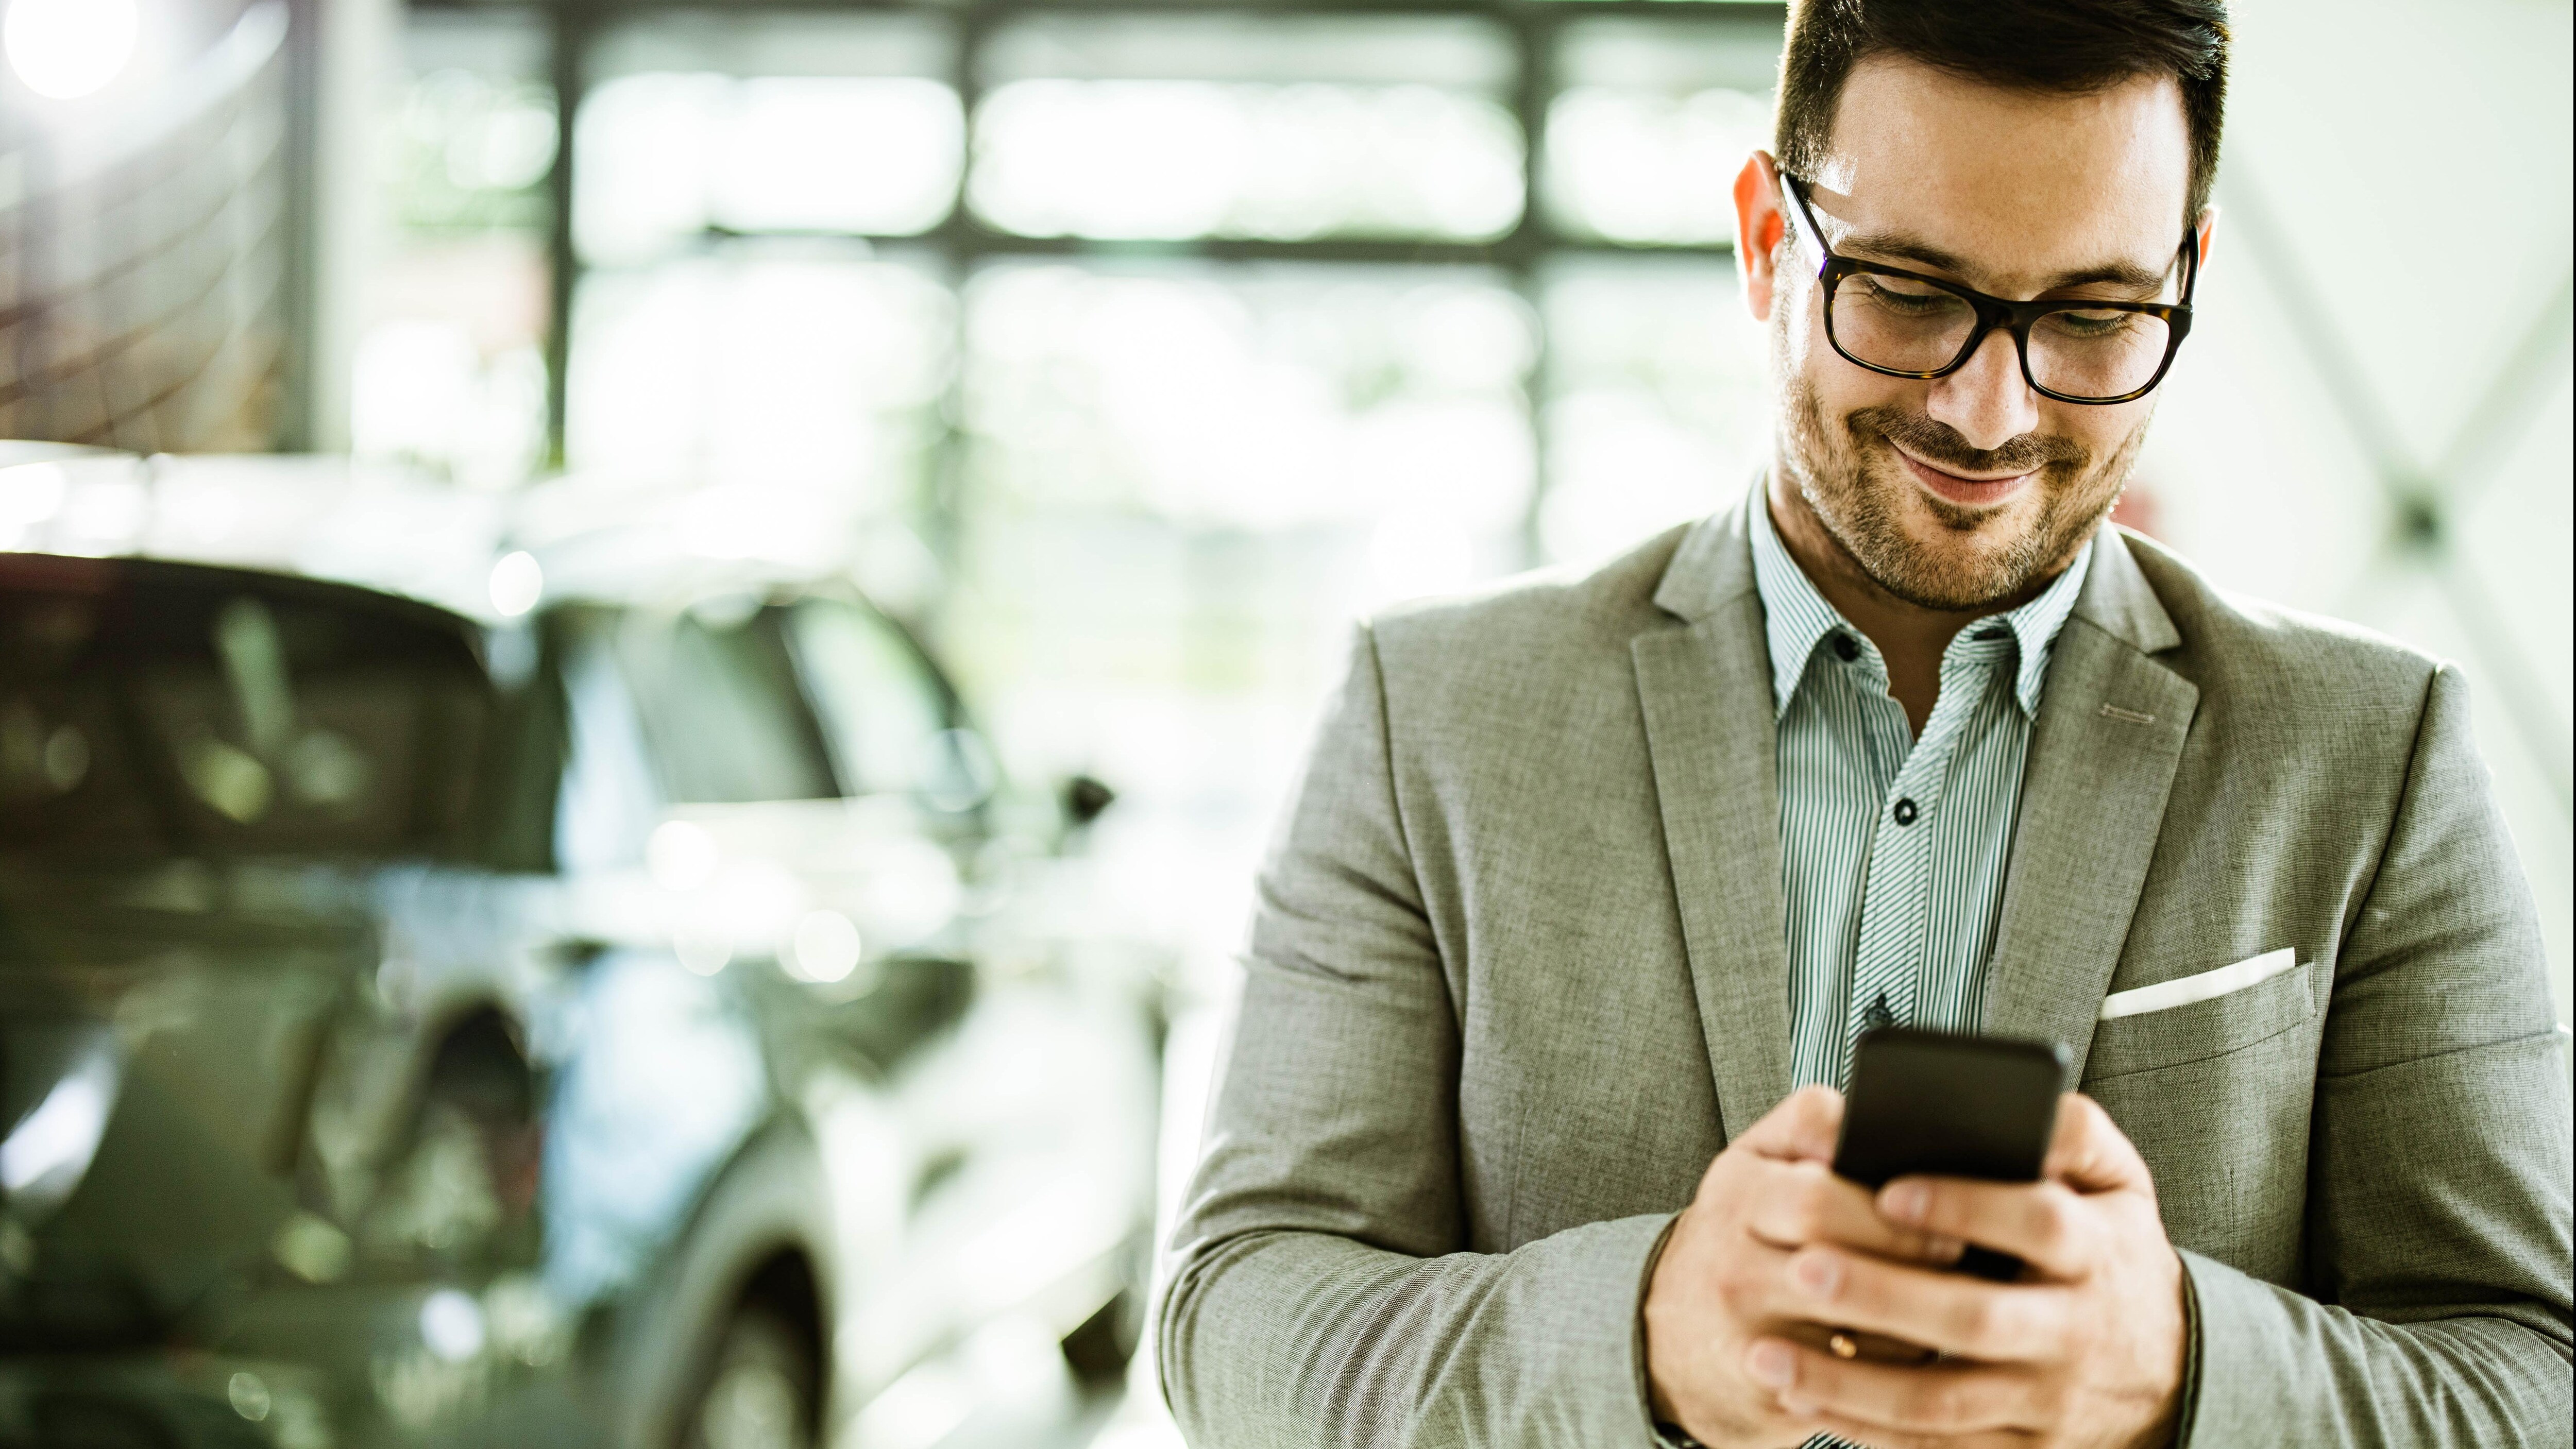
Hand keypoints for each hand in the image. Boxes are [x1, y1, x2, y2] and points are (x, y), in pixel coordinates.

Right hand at [1643, 1086, 1967, 1446]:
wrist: (1673, 1337)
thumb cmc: (1738, 1235)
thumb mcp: (1754, 1165)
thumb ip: (1807, 1124)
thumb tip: (1874, 1116)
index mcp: (1735, 1193)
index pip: (1815, 1195)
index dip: (1885, 1204)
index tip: (1937, 1202)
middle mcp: (1731, 1263)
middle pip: (1839, 1262)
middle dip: (1908, 1253)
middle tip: (1959, 1250)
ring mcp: (1747, 1332)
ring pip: (1857, 1326)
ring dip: (1915, 1312)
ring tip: (1950, 1294)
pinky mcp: (1770, 1391)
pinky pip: (1857, 1380)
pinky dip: (1898, 1362)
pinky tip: (1917, 1341)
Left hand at [1738, 1093, 2187, 1447]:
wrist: (2168, 1371)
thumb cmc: (2114, 1253)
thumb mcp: (2120, 1186)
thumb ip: (2077, 1135)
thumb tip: (2029, 1106)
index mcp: (2097, 1251)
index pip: (2039, 1223)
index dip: (1968, 1205)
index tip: (1890, 1190)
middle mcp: (2073, 1331)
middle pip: (1977, 1318)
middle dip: (1886, 1297)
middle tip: (1803, 1267)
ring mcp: (2045, 1400)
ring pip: (1942, 1400)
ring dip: (1849, 1382)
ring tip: (1768, 1355)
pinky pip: (1938, 1447)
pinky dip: (1867, 1430)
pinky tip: (1804, 1400)